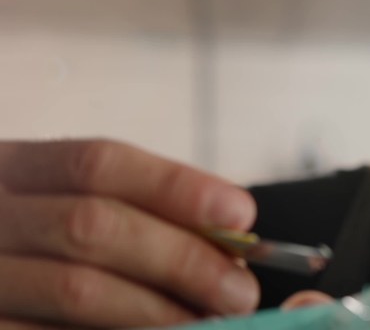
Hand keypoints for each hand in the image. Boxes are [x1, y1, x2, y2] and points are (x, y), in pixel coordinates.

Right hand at [0, 139, 259, 328]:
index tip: (239, 214)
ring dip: (158, 310)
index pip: (99, 164)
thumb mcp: (70, 210)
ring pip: (77, 290)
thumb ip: (139, 215)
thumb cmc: (43, 250)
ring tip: (209, 321)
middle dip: (181, 258)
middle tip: (238, 290)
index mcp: (16, 171)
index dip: (176, 187)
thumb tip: (227, 237)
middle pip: (94, 225)